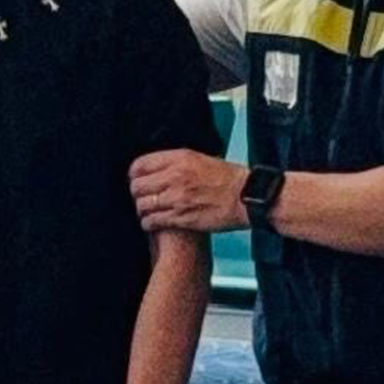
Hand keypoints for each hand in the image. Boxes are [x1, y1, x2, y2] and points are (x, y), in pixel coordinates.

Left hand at [130, 150, 248, 233]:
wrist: (248, 197)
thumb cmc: (231, 180)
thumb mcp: (203, 159)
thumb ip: (180, 163)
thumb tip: (163, 167)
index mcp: (179, 158)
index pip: (140, 165)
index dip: (135, 175)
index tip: (138, 181)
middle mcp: (174, 176)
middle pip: (137, 186)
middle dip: (137, 194)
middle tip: (143, 199)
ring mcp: (176, 198)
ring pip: (142, 205)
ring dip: (142, 210)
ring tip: (148, 213)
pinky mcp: (181, 217)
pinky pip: (152, 221)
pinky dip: (148, 224)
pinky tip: (153, 224)